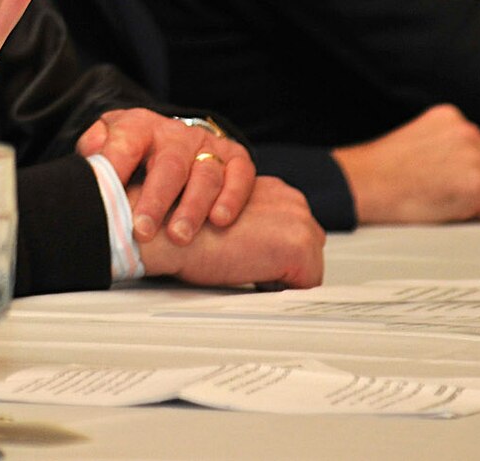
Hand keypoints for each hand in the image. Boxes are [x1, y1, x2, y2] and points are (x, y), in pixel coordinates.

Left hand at [76, 110, 254, 243]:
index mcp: (141, 127)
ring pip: (205, 174)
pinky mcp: (235, 158)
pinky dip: (232, 198)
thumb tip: (90, 161)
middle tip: (143, 230)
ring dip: (192, 207)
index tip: (106, 195)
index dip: (115, 167)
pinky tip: (219, 220)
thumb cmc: (137, 151)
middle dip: (156, 200)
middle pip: (169, 165)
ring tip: (179, 236)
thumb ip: (96, 148)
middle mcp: (177, 134)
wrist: (176, 140)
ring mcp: (208, 146)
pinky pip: (240, 175)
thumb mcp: (111, 141)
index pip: (126, 142)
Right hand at [136, 176, 323, 288]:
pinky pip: (307, 285)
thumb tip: (258, 245)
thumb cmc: (184, 223)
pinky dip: (285, 291)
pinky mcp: (298, 247)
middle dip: (286, 263)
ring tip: (250, 276)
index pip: (295, 228)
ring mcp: (299, 221)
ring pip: (310, 265)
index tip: (257, 261)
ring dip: (284, 276)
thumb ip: (250, 220)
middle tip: (252, 272)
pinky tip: (254, 282)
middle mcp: (291, 199)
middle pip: (309, 245)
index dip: (277, 251)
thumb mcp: (225, 213)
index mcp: (275, 189)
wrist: (170, 230)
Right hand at [330, 104, 479, 223]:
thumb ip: (445, 144)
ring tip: (453, 207)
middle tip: (464, 201)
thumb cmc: (381, 170)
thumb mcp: (417, 138)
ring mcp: (475, 157)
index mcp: (450, 117)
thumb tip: (461, 165)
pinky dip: (479, 219)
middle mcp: (467, 132)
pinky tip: (452, 214)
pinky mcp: (477, 184)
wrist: (363, 183)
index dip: (477, 169)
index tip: (462, 182)